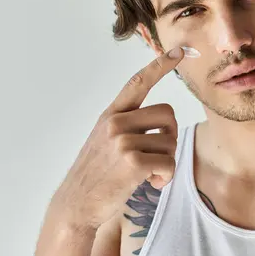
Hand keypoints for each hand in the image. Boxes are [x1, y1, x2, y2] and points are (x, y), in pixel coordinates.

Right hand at [50, 47, 184, 231]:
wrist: (76, 204)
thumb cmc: (97, 174)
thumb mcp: (105, 141)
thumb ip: (127, 126)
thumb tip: (164, 123)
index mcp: (111, 115)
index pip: (138, 83)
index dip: (160, 66)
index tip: (178, 51)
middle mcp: (115, 123)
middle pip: (168, 115)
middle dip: (170, 136)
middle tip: (158, 155)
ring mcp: (122, 141)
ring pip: (170, 142)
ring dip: (166, 162)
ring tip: (148, 174)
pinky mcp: (132, 161)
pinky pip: (168, 163)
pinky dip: (165, 177)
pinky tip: (151, 184)